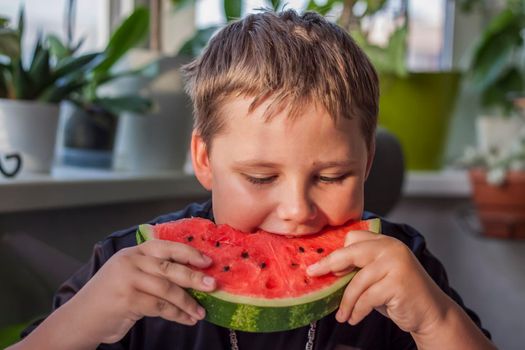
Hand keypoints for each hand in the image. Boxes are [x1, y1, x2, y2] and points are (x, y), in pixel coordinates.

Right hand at [68, 240, 216, 343]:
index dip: (188, 252)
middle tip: (212, 285)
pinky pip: (160, 306)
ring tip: (201, 311)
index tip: (207, 260)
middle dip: (194, 276)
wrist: (80, 319)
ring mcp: (127, 279)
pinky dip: (177, 314)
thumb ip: (153, 272)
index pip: (166, 247)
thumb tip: (192, 277)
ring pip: (167, 289)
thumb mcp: (130, 277)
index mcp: (134, 253)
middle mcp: (130, 261)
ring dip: (188, 302)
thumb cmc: (110, 298)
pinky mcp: (127, 299)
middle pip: (170, 267)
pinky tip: (187, 319)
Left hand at [306, 230, 449, 333]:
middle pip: (351, 252)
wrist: (431, 313)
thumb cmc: (399, 294)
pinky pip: (367, 298)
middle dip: (329, 264)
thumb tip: (326, 270)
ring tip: (342, 315)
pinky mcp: (398, 283)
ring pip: (357, 281)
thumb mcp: (377, 276)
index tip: (323, 266)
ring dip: (346, 302)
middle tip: (313, 274)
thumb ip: (359, 268)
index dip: (337, 253)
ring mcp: (396, 263)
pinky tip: (354, 319)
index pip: (353, 238)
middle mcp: (391, 248)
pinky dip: (358, 311)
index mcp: (385, 242)